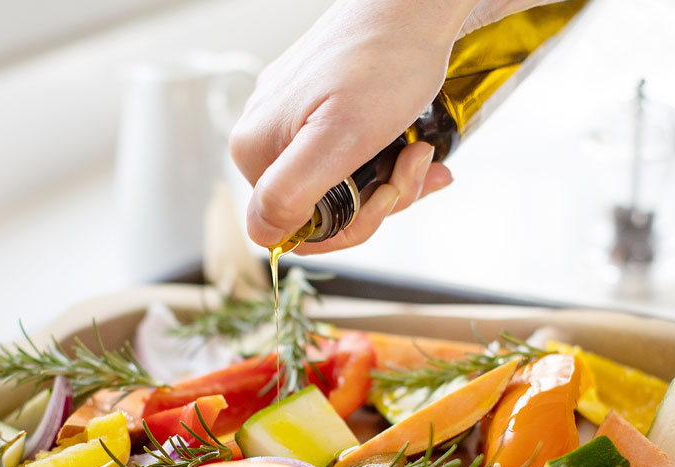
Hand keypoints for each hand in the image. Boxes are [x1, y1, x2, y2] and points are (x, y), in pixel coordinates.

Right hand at [229, 0, 468, 252]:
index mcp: (256, 151)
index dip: (345, 227)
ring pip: (340, 188)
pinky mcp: (317, 109)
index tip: (384, 197)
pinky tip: (413, 147)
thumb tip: (261, 235)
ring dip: (389, 182)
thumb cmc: (383, 61)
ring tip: (418, 152)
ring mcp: (291, 121)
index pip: (289, 230)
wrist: (411, 5)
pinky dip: (385, 161)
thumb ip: (289, 191)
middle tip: (411, 167)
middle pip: (319, 210)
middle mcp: (265, 137)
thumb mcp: (338, 139)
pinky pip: (348, 158)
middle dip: (377, 201)